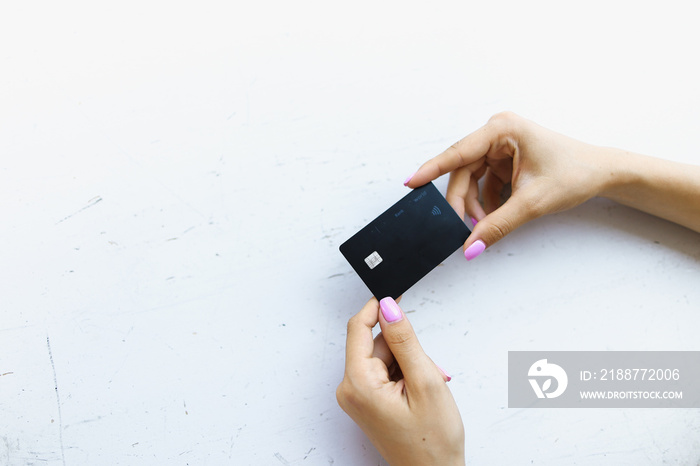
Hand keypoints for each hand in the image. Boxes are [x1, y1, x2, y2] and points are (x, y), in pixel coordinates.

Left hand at [336, 297, 464, 465]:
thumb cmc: (431, 443)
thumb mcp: (425, 382)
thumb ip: (405, 340)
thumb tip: (390, 308)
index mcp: (358, 383)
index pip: (359, 328)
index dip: (379, 307)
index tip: (396, 294)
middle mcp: (350, 389)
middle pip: (374, 343)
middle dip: (404, 347)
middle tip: (428, 367)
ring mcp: (357, 396)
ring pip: (382, 357)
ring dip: (407, 362)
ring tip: (426, 387)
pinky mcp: (367, 400)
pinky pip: (383, 372)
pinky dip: (404, 374)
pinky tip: (418, 392)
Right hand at [405, 111, 615, 258]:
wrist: (602, 172)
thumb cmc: (575, 172)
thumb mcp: (533, 202)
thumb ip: (498, 224)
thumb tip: (470, 246)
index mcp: (503, 129)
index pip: (458, 153)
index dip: (431, 170)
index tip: (411, 183)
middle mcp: (497, 132)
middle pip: (463, 171)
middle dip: (464, 202)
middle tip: (462, 229)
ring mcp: (500, 145)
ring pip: (471, 179)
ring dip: (476, 205)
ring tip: (486, 224)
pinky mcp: (503, 158)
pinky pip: (483, 183)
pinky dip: (486, 202)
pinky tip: (495, 216)